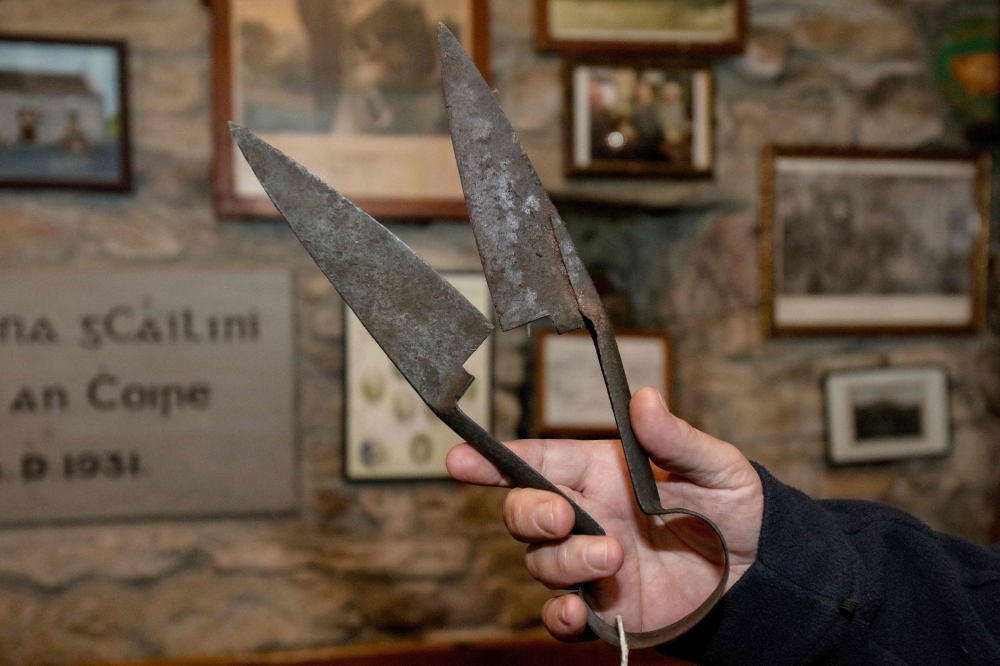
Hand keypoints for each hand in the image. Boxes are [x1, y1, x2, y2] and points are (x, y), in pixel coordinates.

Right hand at [446, 387, 763, 639]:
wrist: (758, 572)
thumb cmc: (733, 507)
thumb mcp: (716, 465)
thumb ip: (675, 438)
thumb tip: (645, 397)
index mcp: (600, 473)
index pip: (536, 462)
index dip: (493, 460)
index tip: (459, 459)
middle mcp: (586, 516)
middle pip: (523, 513)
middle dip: (529, 514)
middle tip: (563, 519)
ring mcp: (590, 564)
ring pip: (540, 563)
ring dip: (565, 562)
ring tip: (614, 559)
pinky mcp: (604, 609)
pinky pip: (561, 617)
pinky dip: (560, 618)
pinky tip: (579, 614)